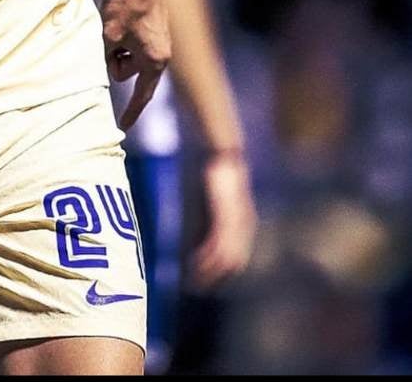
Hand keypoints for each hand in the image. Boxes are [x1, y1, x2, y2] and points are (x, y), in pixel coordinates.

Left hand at [99, 0, 169, 129]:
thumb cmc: (125, 5)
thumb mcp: (108, 35)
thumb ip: (106, 58)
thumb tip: (106, 68)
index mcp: (153, 60)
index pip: (141, 95)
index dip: (131, 112)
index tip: (122, 126)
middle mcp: (161, 54)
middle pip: (129, 72)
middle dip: (115, 61)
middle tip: (108, 39)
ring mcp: (160, 41)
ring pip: (130, 57)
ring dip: (118, 48)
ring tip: (114, 26)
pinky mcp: (155, 29)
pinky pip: (135, 45)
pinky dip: (123, 39)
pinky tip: (118, 21)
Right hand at [188, 152, 257, 290]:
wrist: (226, 155)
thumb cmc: (221, 173)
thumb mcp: (223, 196)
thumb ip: (218, 212)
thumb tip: (207, 225)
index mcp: (245, 224)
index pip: (237, 256)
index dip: (223, 271)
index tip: (208, 279)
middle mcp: (244, 227)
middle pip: (233, 262)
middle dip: (216, 276)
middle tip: (199, 286)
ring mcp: (235, 224)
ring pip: (224, 257)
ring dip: (209, 271)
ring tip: (195, 280)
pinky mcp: (224, 218)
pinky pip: (216, 244)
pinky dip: (206, 257)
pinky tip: (196, 263)